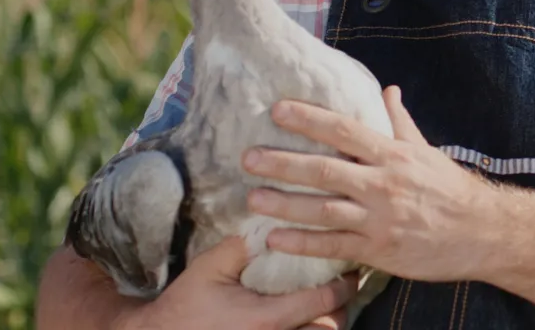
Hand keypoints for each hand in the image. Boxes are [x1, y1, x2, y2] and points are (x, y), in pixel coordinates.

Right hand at [115, 235, 357, 329]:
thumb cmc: (183, 307)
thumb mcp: (209, 268)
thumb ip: (242, 245)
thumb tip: (271, 215)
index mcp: (266, 319)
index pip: (323, 301)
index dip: (344, 285)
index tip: (351, 269)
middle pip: (330, 329)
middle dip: (341, 309)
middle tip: (343, 287)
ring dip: (326, 324)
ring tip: (329, 304)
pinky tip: (307, 321)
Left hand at [241, 86, 498, 282]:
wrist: (480, 232)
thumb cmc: (450, 189)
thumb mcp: (426, 150)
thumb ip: (400, 122)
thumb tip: (387, 91)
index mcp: (393, 154)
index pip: (345, 131)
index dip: (310, 119)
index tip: (278, 110)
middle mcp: (383, 184)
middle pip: (325, 170)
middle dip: (284, 163)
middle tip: (248, 158)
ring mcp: (379, 219)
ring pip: (324, 210)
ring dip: (286, 204)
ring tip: (253, 199)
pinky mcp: (378, 250)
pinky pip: (334, 247)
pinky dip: (304, 243)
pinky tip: (276, 239)